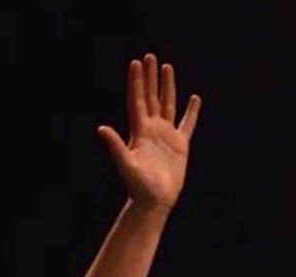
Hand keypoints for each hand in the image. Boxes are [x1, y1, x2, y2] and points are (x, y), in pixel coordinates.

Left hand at [97, 53, 200, 212]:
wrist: (154, 201)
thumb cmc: (138, 186)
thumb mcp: (126, 164)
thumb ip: (115, 145)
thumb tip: (101, 129)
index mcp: (139, 131)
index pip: (138, 100)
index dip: (137, 82)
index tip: (136, 63)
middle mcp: (152, 130)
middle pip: (152, 97)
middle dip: (150, 77)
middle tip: (150, 56)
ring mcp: (166, 136)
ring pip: (167, 105)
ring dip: (167, 86)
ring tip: (166, 68)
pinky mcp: (180, 145)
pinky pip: (187, 123)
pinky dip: (191, 111)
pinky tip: (194, 99)